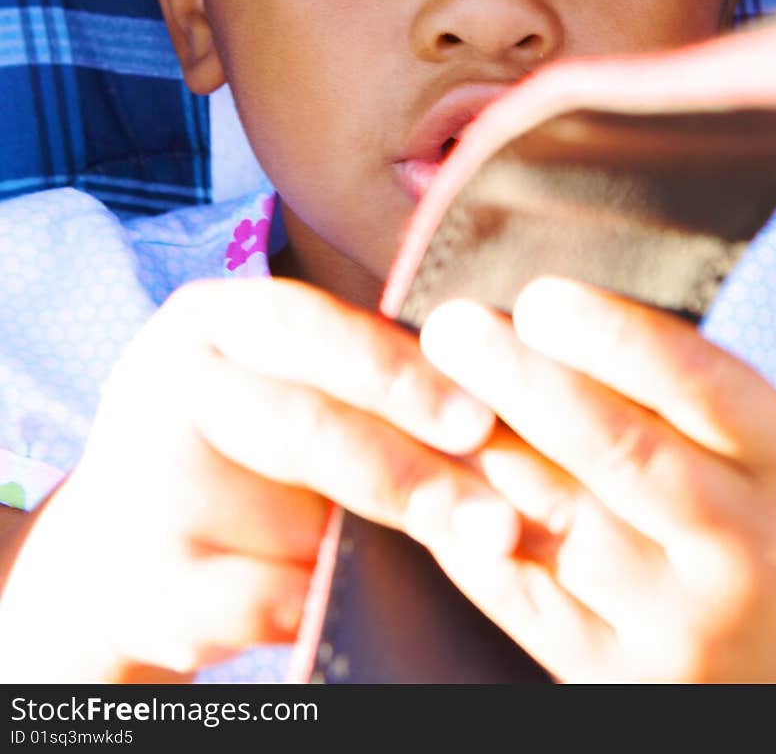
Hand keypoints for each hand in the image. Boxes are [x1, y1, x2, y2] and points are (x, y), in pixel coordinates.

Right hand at [0, 277, 516, 679]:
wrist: (124, 544)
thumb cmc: (246, 444)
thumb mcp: (284, 380)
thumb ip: (366, 378)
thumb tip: (501, 397)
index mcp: (211, 320)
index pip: (312, 331)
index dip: (399, 374)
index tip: (481, 418)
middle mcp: (168, 385)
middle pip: (303, 427)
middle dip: (412, 473)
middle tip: (499, 518)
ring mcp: (143, 485)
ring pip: (293, 524)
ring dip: (386, 545)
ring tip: (465, 545)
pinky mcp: (145, 581)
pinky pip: (266, 601)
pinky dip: (322, 605)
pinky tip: (352, 599)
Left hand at [419, 278, 775, 682]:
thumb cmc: (762, 531)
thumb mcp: (761, 457)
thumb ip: (676, 396)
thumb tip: (542, 314)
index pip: (695, 382)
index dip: (609, 333)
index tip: (537, 298)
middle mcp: (737, 550)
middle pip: (614, 447)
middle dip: (518, 377)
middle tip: (450, 327)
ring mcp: (677, 627)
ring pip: (555, 520)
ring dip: (479, 446)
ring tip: (426, 390)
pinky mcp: (615, 681)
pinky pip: (520, 591)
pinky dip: (466, 528)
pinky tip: (435, 476)